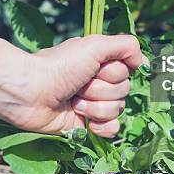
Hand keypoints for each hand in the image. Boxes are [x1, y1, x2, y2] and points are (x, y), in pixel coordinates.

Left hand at [0, 35, 144, 137]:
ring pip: (117, 109)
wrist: (30, 92)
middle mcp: (98, 82)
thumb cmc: (60, 65)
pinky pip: (112, 129)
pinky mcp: (86, 125)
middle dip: (101, 89)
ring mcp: (92, 104)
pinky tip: (87, 123)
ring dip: (95, 106)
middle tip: (79, 84)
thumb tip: (143, 62)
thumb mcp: (94, 45)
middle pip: (124, 90)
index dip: (114, 72)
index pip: (127, 70)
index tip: (97, 68)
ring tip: (73, 100)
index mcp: (100, 62)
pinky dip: (101, 126)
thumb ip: (125, 46)